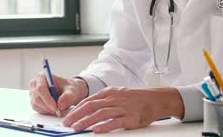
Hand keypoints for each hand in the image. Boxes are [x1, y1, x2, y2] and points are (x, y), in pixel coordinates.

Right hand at [28, 73, 88, 115]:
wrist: (67, 92)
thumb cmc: (68, 88)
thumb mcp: (72, 90)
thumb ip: (68, 96)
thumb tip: (60, 105)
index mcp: (42, 76)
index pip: (41, 88)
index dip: (47, 99)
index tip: (56, 108)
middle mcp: (34, 83)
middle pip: (37, 98)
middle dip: (48, 107)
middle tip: (59, 112)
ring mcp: (32, 92)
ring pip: (36, 105)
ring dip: (47, 110)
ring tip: (58, 109)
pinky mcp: (33, 101)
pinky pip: (37, 109)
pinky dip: (46, 111)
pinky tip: (53, 109)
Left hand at [62, 87, 183, 132]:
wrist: (156, 99)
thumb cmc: (136, 98)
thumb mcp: (117, 93)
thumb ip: (103, 100)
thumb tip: (87, 107)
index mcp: (109, 93)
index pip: (88, 100)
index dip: (76, 108)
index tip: (67, 116)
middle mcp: (114, 99)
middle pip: (91, 106)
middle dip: (76, 115)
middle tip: (67, 123)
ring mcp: (122, 108)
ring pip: (100, 114)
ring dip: (86, 121)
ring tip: (76, 127)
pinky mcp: (130, 118)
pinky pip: (115, 122)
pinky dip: (104, 126)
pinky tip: (96, 130)